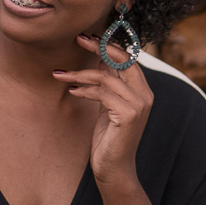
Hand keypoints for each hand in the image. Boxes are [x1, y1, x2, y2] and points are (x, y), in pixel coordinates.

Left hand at [52, 34, 153, 189]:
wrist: (113, 169)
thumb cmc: (108, 136)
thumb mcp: (108, 104)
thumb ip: (109, 83)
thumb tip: (99, 55)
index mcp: (142, 90)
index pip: (128, 57)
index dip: (108, 44)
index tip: (87, 36)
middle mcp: (145, 94)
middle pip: (122, 60)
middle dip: (98, 46)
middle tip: (77, 38)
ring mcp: (139, 105)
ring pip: (106, 76)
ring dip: (79, 73)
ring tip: (60, 74)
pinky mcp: (129, 114)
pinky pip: (102, 93)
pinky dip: (84, 90)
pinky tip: (72, 91)